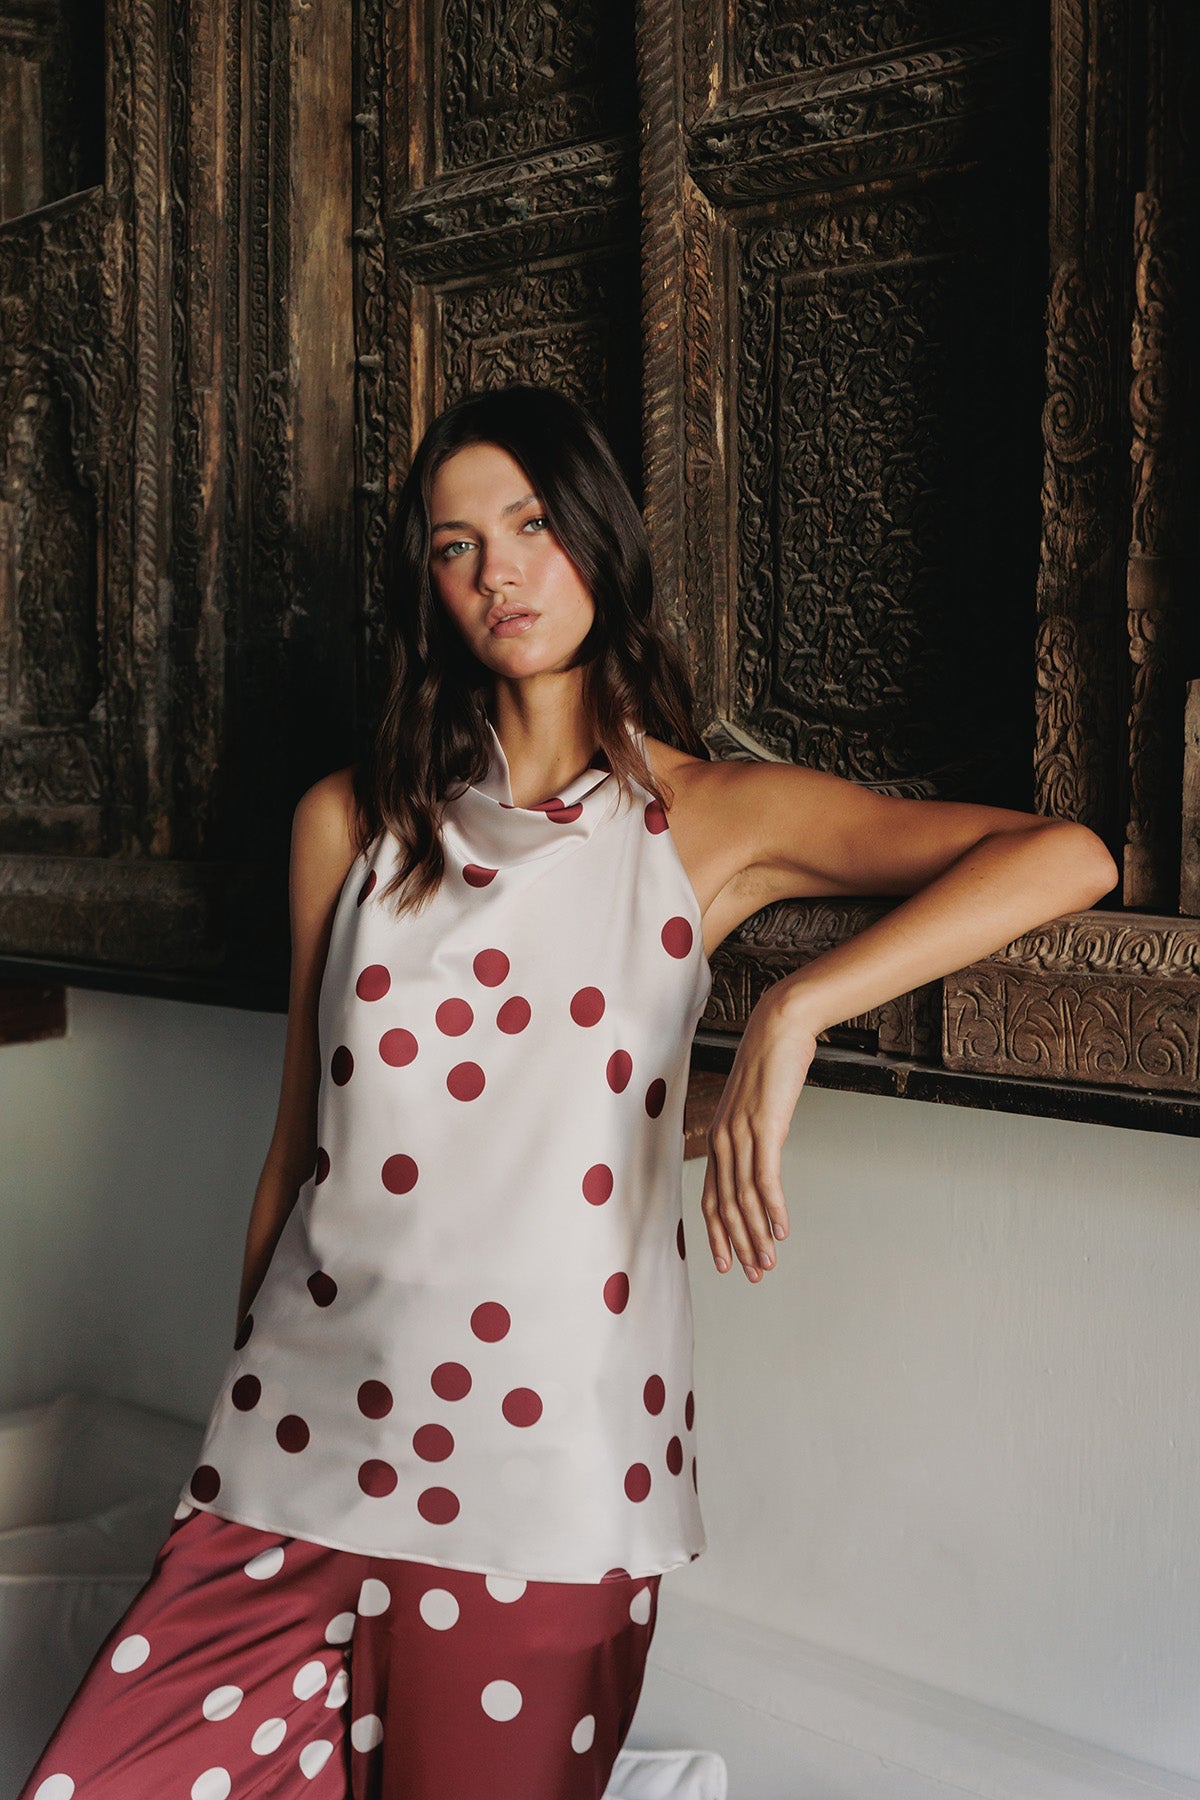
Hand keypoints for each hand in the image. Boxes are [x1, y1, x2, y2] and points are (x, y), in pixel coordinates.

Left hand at [699, 988, 817, 1281]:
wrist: (778, 1029)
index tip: (728, 1263)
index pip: (712, 1197)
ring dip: (758, 1235)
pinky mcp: (764, 1128)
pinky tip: (781, 1229)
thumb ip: (753, 1134)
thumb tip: (761, 1157)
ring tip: (769, 1262)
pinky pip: (766, 1179)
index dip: (719, 1234)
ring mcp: (741, 1134)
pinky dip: (773, 1208)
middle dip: (739, 1244)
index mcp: (717, 1138)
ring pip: (744, 1199)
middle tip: (754, 1275)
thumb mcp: (755, 1107)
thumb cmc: (770, 1066)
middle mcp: (722, 1140)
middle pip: (726, 1206)